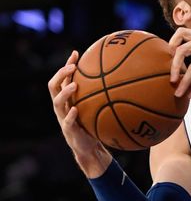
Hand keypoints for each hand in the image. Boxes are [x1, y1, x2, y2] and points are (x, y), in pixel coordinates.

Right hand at [48, 51, 111, 177]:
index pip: (63, 78)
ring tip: (74, 85)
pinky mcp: (68, 131)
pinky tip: (75, 110)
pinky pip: (67, 122)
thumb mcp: (99, 108)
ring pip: (57, 102)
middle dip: (61, 74)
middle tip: (72, 67)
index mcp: (68, 99)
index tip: (76, 53)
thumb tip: (127, 80)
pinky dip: (70, 115)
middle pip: (53, 86)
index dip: (67, 65)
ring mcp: (62, 118)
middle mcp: (62, 106)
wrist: (89, 148)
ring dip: (65, 92)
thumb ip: (105, 96)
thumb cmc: (95, 125)